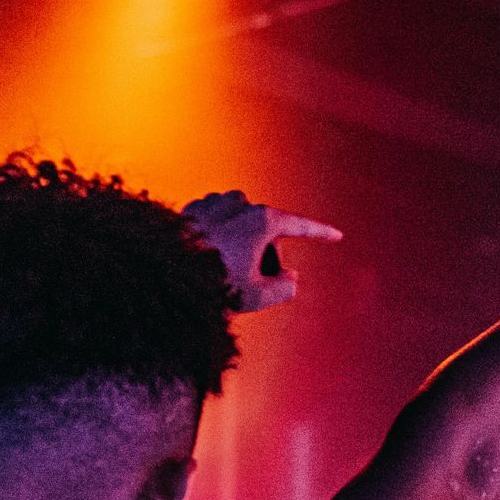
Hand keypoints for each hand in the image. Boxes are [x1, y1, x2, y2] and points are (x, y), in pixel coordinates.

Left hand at [182, 190, 341, 312]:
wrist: (163, 275)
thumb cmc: (212, 285)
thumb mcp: (256, 297)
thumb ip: (284, 289)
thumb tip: (290, 279)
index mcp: (263, 220)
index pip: (300, 226)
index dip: (321, 234)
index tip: (336, 236)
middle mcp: (240, 203)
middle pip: (266, 230)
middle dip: (265, 255)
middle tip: (250, 282)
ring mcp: (215, 202)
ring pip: (240, 224)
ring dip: (240, 246)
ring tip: (223, 271)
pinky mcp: (192, 208)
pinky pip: (216, 223)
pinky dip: (217, 240)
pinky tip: (206, 259)